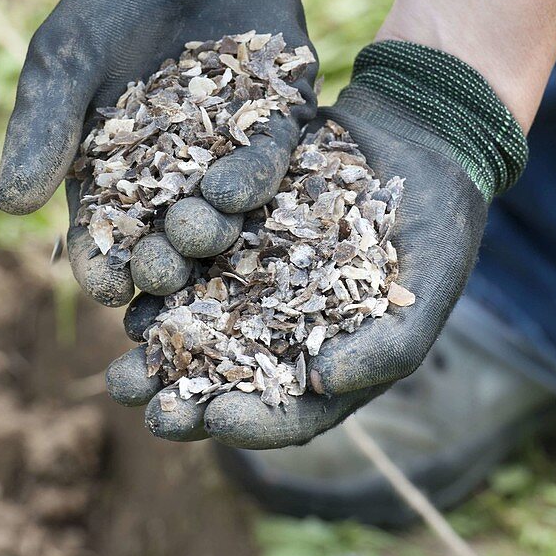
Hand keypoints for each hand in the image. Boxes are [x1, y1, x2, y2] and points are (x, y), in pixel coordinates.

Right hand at [0, 0, 316, 305]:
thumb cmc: (109, 0)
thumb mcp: (66, 58)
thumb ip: (43, 126)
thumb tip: (10, 205)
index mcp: (119, 174)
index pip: (110, 237)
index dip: (106, 265)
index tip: (107, 284)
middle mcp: (179, 176)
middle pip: (172, 238)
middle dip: (168, 261)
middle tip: (163, 273)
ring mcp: (232, 150)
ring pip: (226, 209)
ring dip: (214, 228)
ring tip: (199, 234)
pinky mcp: (280, 120)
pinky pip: (271, 158)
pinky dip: (255, 176)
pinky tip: (236, 189)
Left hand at [106, 41, 526, 448]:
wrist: (417, 135)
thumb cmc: (437, 225)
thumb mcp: (427, 288)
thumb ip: (386, 345)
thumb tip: (320, 384)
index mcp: (329, 359)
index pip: (289, 410)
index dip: (252, 421)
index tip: (213, 418)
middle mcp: (283, 327)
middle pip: (227, 373)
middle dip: (179, 391)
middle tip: (134, 399)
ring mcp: (255, 278)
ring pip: (197, 319)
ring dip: (156, 339)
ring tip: (118, 355)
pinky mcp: (235, 231)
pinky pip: (193, 257)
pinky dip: (164, 271)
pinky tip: (133, 279)